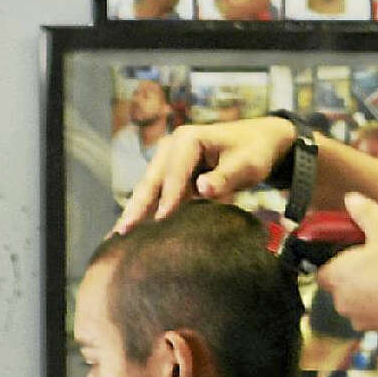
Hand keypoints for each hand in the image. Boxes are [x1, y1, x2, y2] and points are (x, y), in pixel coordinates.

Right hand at [115, 116, 295, 231]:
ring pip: (149, 189)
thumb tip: (202, 189)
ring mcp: (168, 161)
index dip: (168, 197)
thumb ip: (225, 178)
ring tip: (117, 237)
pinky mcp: (171, 175)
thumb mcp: (247, 165)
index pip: (174, 172)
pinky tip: (135, 233)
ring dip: (135, 212)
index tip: (161, 221)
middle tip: (121, 233)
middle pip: (152, 181)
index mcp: (188, 139)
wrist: (259, 142)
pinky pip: (157, 195)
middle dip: (136, 207)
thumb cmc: (255, 152)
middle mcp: (171, 147)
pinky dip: (146, 212)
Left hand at [316, 192, 377, 340]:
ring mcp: (361, 316)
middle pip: (349, 277)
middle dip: (370, 262)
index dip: (336, 255)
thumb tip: (351, 200)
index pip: (322, 266)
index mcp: (335, 276)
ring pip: (373, 289)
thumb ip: (366, 214)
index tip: (352, 246)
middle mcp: (343, 300)